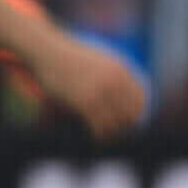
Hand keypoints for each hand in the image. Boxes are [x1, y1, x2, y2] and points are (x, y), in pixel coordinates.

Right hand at [28, 34, 148, 139]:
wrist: (46, 51)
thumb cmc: (66, 56)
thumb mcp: (95, 59)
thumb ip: (110, 72)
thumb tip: (119, 88)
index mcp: (122, 70)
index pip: (141, 97)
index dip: (138, 112)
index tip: (129, 120)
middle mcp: (115, 81)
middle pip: (132, 112)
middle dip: (126, 125)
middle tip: (116, 130)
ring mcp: (100, 92)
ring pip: (117, 122)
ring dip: (112, 132)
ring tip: (105, 136)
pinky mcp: (85, 102)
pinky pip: (99, 125)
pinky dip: (99, 134)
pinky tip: (95, 136)